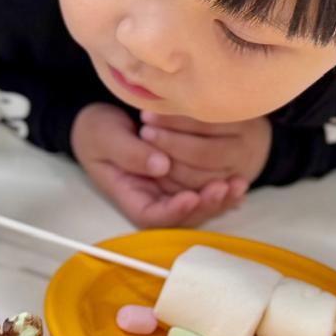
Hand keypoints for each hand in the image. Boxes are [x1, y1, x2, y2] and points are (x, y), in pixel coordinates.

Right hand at [71, 104, 248, 227]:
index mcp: (129, 196)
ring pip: (198, 205)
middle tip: (223, 187)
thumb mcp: (105, 137)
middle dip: (204, 206)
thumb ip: (129, 152)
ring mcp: (169, 189)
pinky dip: (222, 187)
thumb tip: (161, 165)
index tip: (190, 197)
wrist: (102, 119)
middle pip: (181, 216)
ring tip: (237, 183)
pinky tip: (239, 179)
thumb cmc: (97, 130)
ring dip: (219, 199)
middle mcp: (153, 198)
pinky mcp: (183, 176)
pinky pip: (204, 188)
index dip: (173, 212)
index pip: (151, 216)